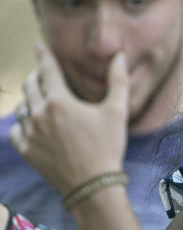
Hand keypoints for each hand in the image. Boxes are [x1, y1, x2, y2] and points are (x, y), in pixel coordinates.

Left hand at [9, 42, 129, 195]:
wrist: (92, 185)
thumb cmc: (107, 146)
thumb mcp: (117, 112)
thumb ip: (118, 81)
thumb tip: (118, 56)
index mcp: (60, 101)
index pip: (48, 69)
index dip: (43, 54)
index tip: (38, 44)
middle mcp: (40, 113)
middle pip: (31, 86)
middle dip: (36, 76)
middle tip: (42, 73)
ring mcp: (31, 133)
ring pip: (22, 107)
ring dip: (30, 99)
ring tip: (39, 99)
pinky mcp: (27, 150)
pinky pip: (16, 130)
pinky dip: (22, 123)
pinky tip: (31, 124)